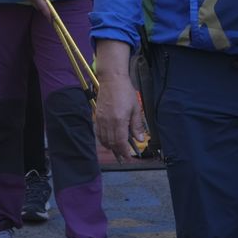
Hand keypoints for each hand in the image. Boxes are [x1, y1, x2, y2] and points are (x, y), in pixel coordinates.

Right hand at [14, 0, 51, 19]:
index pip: (43, 8)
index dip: (48, 14)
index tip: (51, 20)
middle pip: (40, 7)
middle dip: (45, 9)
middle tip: (51, 10)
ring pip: (36, 4)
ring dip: (41, 4)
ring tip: (46, 0)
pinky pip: (34, 0)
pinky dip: (38, 0)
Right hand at [94, 42, 147, 161]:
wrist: (112, 79)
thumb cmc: (125, 92)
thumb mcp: (135, 108)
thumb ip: (137, 125)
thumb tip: (140, 139)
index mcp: (119, 120)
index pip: (120, 142)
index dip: (124, 152)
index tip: (129, 157)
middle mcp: (108, 122)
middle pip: (111, 143)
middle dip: (118, 152)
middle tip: (124, 156)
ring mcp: (101, 119)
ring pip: (104, 139)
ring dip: (110, 147)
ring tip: (117, 150)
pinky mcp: (97, 116)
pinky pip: (98, 132)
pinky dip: (103, 139)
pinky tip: (108, 140)